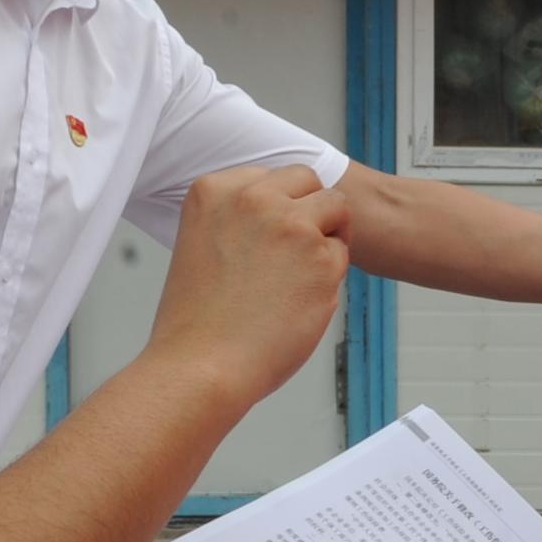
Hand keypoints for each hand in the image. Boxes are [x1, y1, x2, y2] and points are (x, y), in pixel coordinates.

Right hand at [146, 164, 348, 408]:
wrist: (202, 365)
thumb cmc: (199, 320)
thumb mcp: (203, 242)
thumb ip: (240, 218)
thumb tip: (286, 209)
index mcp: (214, 190)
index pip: (270, 176)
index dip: (279, 206)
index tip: (268, 237)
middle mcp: (253, 198)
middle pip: (308, 180)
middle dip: (310, 211)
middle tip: (296, 252)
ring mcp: (290, 224)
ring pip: (336, 209)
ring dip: (327, 237)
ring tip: (299, 277)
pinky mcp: (321, 257)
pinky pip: (342, 255)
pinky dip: (329, 278)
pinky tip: (298, 302)